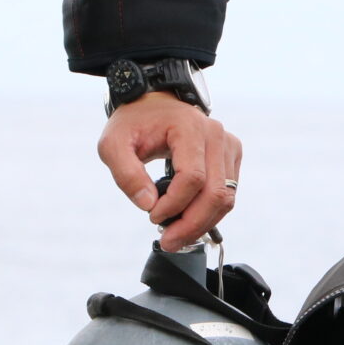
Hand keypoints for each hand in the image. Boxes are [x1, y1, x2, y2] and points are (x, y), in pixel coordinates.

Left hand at [97, 92, 242, 250]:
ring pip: (226, 198)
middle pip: (215, 193)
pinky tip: (188, 220)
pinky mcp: (231, 156)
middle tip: (169, 241)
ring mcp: (228, 145)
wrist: (153, 103)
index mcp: (189, 127)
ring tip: (177, 236)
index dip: (174, 205)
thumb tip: (148, 205)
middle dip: (192, 224)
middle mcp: (216, 135)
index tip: (151, 215)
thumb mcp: (113, 145)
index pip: (192, 178)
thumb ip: (126, 174)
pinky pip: (227, 194)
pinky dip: (209, 213)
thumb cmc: (133, 123)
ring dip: (202, 224)